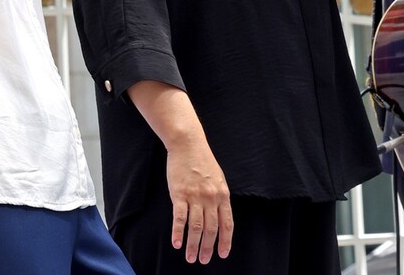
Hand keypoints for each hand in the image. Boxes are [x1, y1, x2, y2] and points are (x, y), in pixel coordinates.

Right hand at [165, 140, 233, 263]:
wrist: (188, 143)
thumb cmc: (202, 161)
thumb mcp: (217, 178)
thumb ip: (218, 197)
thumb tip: (219, 216)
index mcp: (223, 194)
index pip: (227, 224)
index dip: (225, 241)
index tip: (222, 254)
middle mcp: (211, 198)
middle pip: (211, 229)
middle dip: (207, 248)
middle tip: (203, 260)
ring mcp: (195, 196)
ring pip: (196, 227)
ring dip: (193, 245)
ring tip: (190, 257)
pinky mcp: (179, 194)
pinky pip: (179, 218)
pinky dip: (178, 232)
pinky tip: (176, 243)